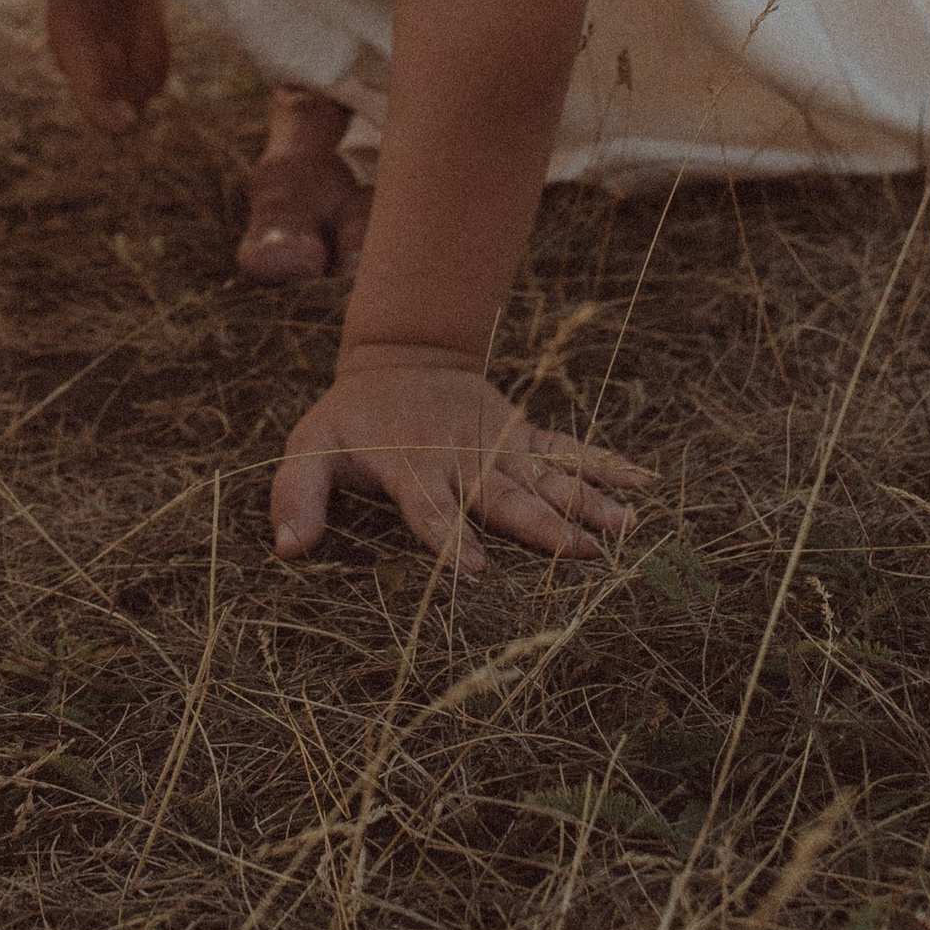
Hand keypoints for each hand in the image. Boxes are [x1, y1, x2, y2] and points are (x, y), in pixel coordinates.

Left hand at [271, 342, 649, 571]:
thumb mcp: (308, 447)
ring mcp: (497, 445)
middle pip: (503, 497)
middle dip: (541, 525)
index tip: (478, 571)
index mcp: (412, 469)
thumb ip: (295, 492)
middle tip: (579, 552)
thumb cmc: (350, 419)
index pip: (431, 510)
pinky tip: (642, 484)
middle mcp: (462, 459)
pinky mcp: (521, 433)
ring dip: (584, 500)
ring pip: (544, 476)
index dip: (451, 539)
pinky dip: (603, 464)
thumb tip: (287, 548)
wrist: (398, 358)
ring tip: (623, 528)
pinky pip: (566, 449)